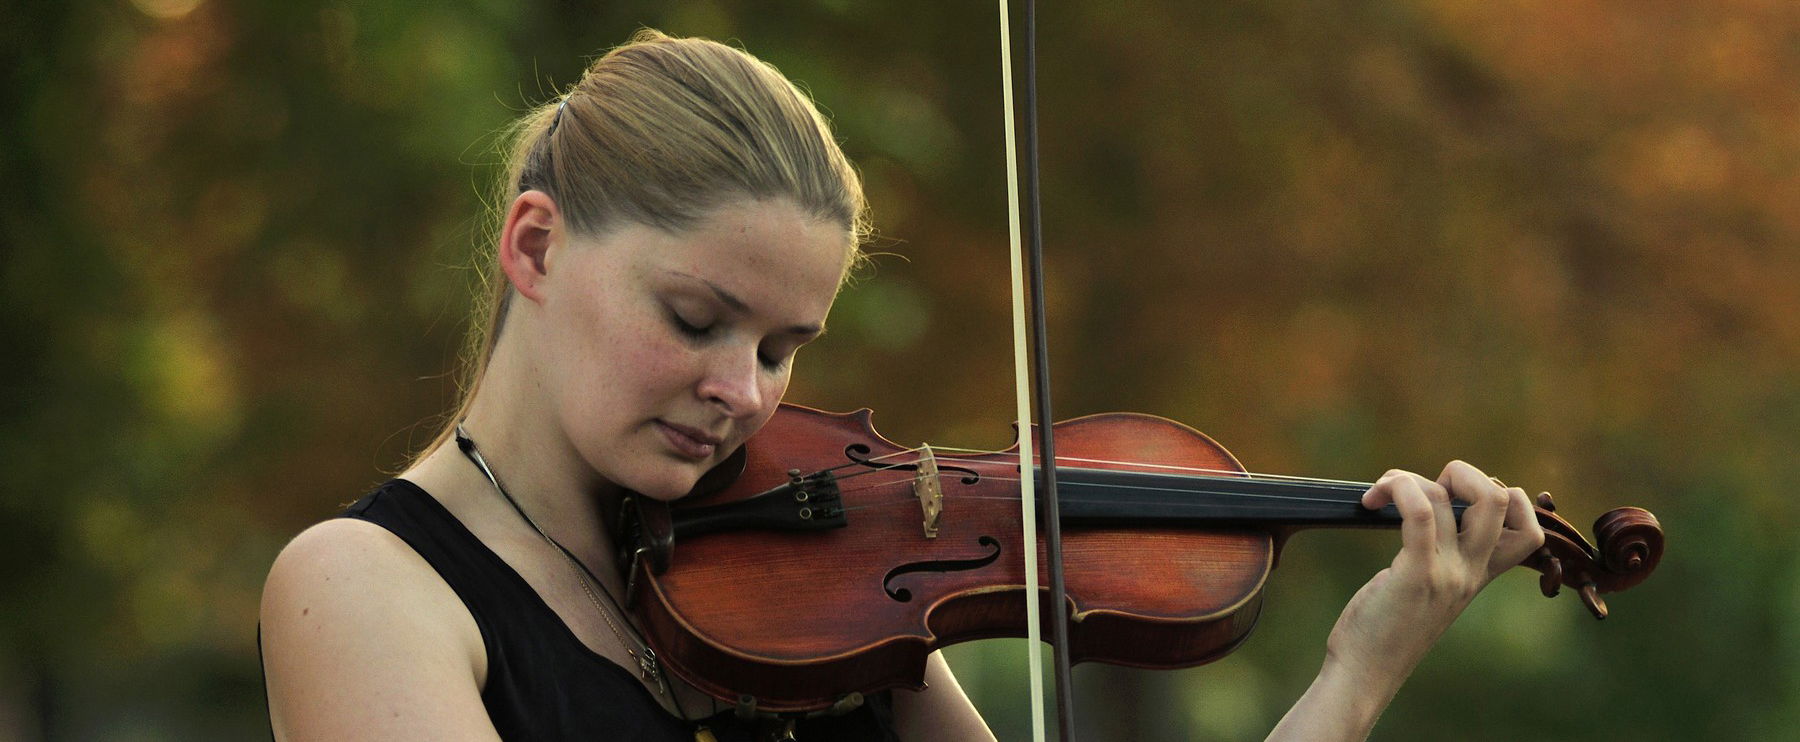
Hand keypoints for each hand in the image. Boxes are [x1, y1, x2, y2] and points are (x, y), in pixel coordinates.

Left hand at [1325, 461, 1545, 683]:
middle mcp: (1471, 572)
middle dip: (1462, 473)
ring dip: (1407, 478)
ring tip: (1380, 493)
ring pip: (1451, 497)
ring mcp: (1447, 573)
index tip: (1458, 496)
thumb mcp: (1429, 588)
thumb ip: (1442, 555)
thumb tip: (1430, 507)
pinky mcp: (1416, 574)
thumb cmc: (1386, 628)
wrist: (1366, 673)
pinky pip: (1419, 512)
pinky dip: (1398, 488)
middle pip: (1501, 498)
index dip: (1504, 495)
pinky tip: (1373, 500)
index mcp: (1479, 575)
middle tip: (1420, 489)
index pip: (1529, 528)